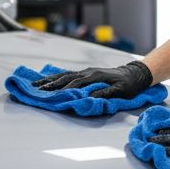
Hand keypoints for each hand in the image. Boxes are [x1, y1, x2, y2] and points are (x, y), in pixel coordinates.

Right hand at [32, 61, 151, 98]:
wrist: (134, 73)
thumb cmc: (128, 84)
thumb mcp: (121, 90)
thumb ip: (107, 93)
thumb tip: (92, 96)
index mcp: (95, 76)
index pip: (76, 83)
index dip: (64, 90)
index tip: (52, 95)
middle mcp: (88, 72)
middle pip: (65, 78)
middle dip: (51, 84)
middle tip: (37, 91)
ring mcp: (86, 72)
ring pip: (64, 75)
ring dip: (50, 80)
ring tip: (36, 85)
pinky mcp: (86, 73)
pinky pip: (68, 75)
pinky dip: (56, 77)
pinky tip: (47, 80)